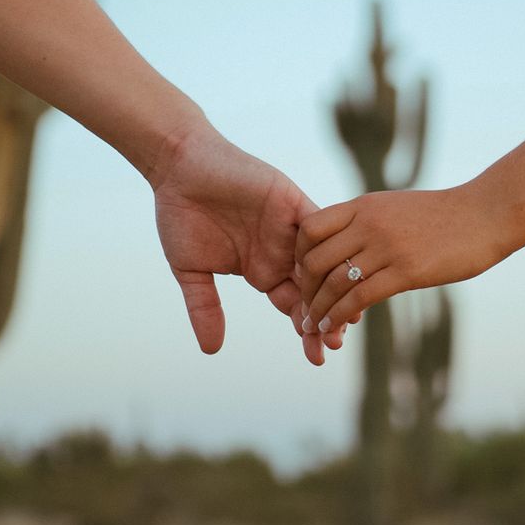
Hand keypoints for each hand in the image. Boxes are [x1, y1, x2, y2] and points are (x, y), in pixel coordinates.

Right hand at [149, 115, 348, 364]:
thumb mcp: (191, 270)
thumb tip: (211, 351)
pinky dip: (330, 244)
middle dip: (328, 315)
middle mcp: (281, 250)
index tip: (317, 356)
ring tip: (346, 314)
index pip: (294, 305)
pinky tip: (341, 269)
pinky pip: (318, 224)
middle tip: (335, 343)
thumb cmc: (181, 214)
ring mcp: (288, 226)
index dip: (307, 328)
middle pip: (316, 288)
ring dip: (335, 285)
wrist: (178, 168)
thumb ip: (204, 307)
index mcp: (262, 269)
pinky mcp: (290, 200)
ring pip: (324, 260)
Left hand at [296, 184, 501, 330]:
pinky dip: (340, 315)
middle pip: (315, 259)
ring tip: (314, 326)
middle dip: (304, 290)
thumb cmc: (442, 215)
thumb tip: (344, 243)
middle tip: (304, 309)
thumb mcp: (394, 207)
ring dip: (318, 309)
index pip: (309, 229)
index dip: (298, 256)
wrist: (484, 214)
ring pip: (334, 282)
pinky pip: (360, 297)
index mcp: (362, 206)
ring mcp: (386, 246)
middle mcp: (368, 223)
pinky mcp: (407, 270)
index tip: (302, 276)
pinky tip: (335, 326)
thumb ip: (365, 222)